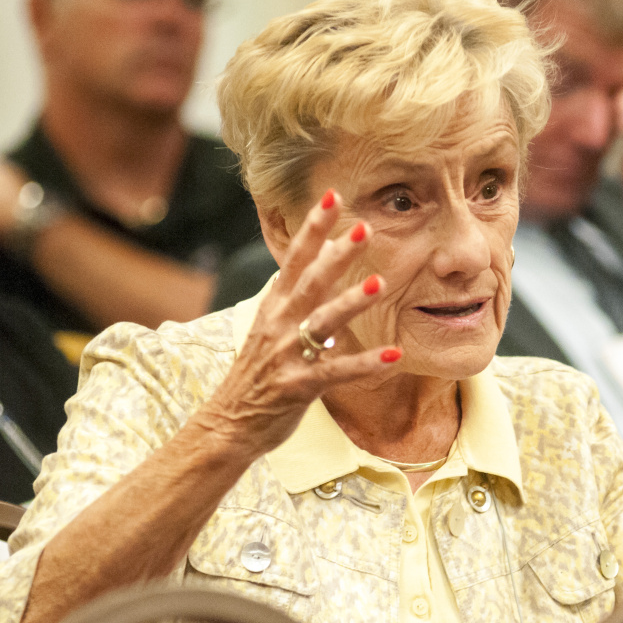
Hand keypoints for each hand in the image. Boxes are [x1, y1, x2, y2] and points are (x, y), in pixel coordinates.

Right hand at [202, 191, 399, 454]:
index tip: (332, 196)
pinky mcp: (297, 386)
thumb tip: (321, 276)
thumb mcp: (270, 332)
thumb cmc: (257, 377)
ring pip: (322, 322)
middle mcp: (278, 326)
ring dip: (351, 301)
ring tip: (379, 282)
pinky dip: (366, 364)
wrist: (227, 425)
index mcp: (273, 308)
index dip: (313, 228)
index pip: (294, 259)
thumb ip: (295, 305)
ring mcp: (286, 355)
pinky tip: (394, 355)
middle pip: (311, 282)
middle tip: (364, 227)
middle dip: (337, 254)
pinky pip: (336, 372)